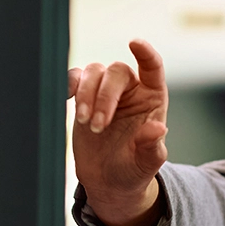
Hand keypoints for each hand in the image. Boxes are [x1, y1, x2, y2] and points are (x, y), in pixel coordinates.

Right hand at [68, 39, 170, 225]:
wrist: (108, 182)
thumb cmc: (133, 170)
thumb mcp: (147, 163)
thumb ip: (152, 146)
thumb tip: (158, 129)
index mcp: (152, 99)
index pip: (152, 67)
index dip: (146, 53)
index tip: (134, 43)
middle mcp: (130, 90)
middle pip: (117, 72)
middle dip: (105, 96)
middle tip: (97, 125)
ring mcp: (105, 92)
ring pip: (94, 72)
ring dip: (86, 93)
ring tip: (85, 122)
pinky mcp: (83, 97)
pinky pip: (74, 78)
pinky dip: (68, 84)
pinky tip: (66, 100)